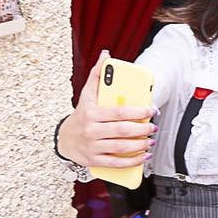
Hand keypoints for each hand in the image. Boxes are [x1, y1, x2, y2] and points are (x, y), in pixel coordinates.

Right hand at [58, 50, 156, 166]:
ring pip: (120, 147)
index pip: (119, 112)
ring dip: (140, 145)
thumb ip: (97, 75)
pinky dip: (132, 161)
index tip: (152, 110)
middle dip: (142, 129)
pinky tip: (143, 156)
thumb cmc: (81, 114)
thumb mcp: (86, 95)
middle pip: (122, 131)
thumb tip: (105, 55)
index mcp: (92, 113)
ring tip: (151, 141)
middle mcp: (91, 130)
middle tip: (153, 127)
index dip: (138, 112)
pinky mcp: (94, 160)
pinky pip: (116, 163)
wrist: (64, 139)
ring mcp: (92, 147)